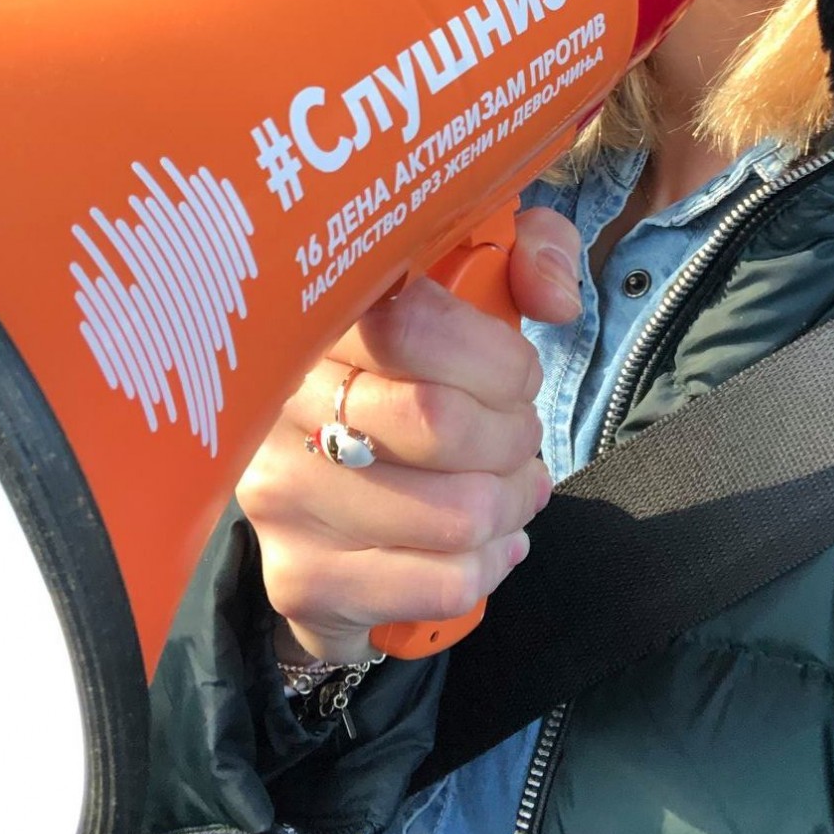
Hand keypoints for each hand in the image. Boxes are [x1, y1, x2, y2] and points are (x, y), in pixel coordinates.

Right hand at [237, 206, 582, 664]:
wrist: (314, 489)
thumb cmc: (406, 373)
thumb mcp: (469, 278)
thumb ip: (527, 250)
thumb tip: (554, 299)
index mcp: (314, 315)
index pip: (413, 326)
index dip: (497, 360)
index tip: (519, 376)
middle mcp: (279, 402)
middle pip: (438, 424)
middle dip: (514, 437)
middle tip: (521, 438)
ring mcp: (281, 494)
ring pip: (454, 513)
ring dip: (512, 503)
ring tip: (513, 489)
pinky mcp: (299, 576)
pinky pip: (439, 583)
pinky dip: (490, 565)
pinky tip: (490, 543)